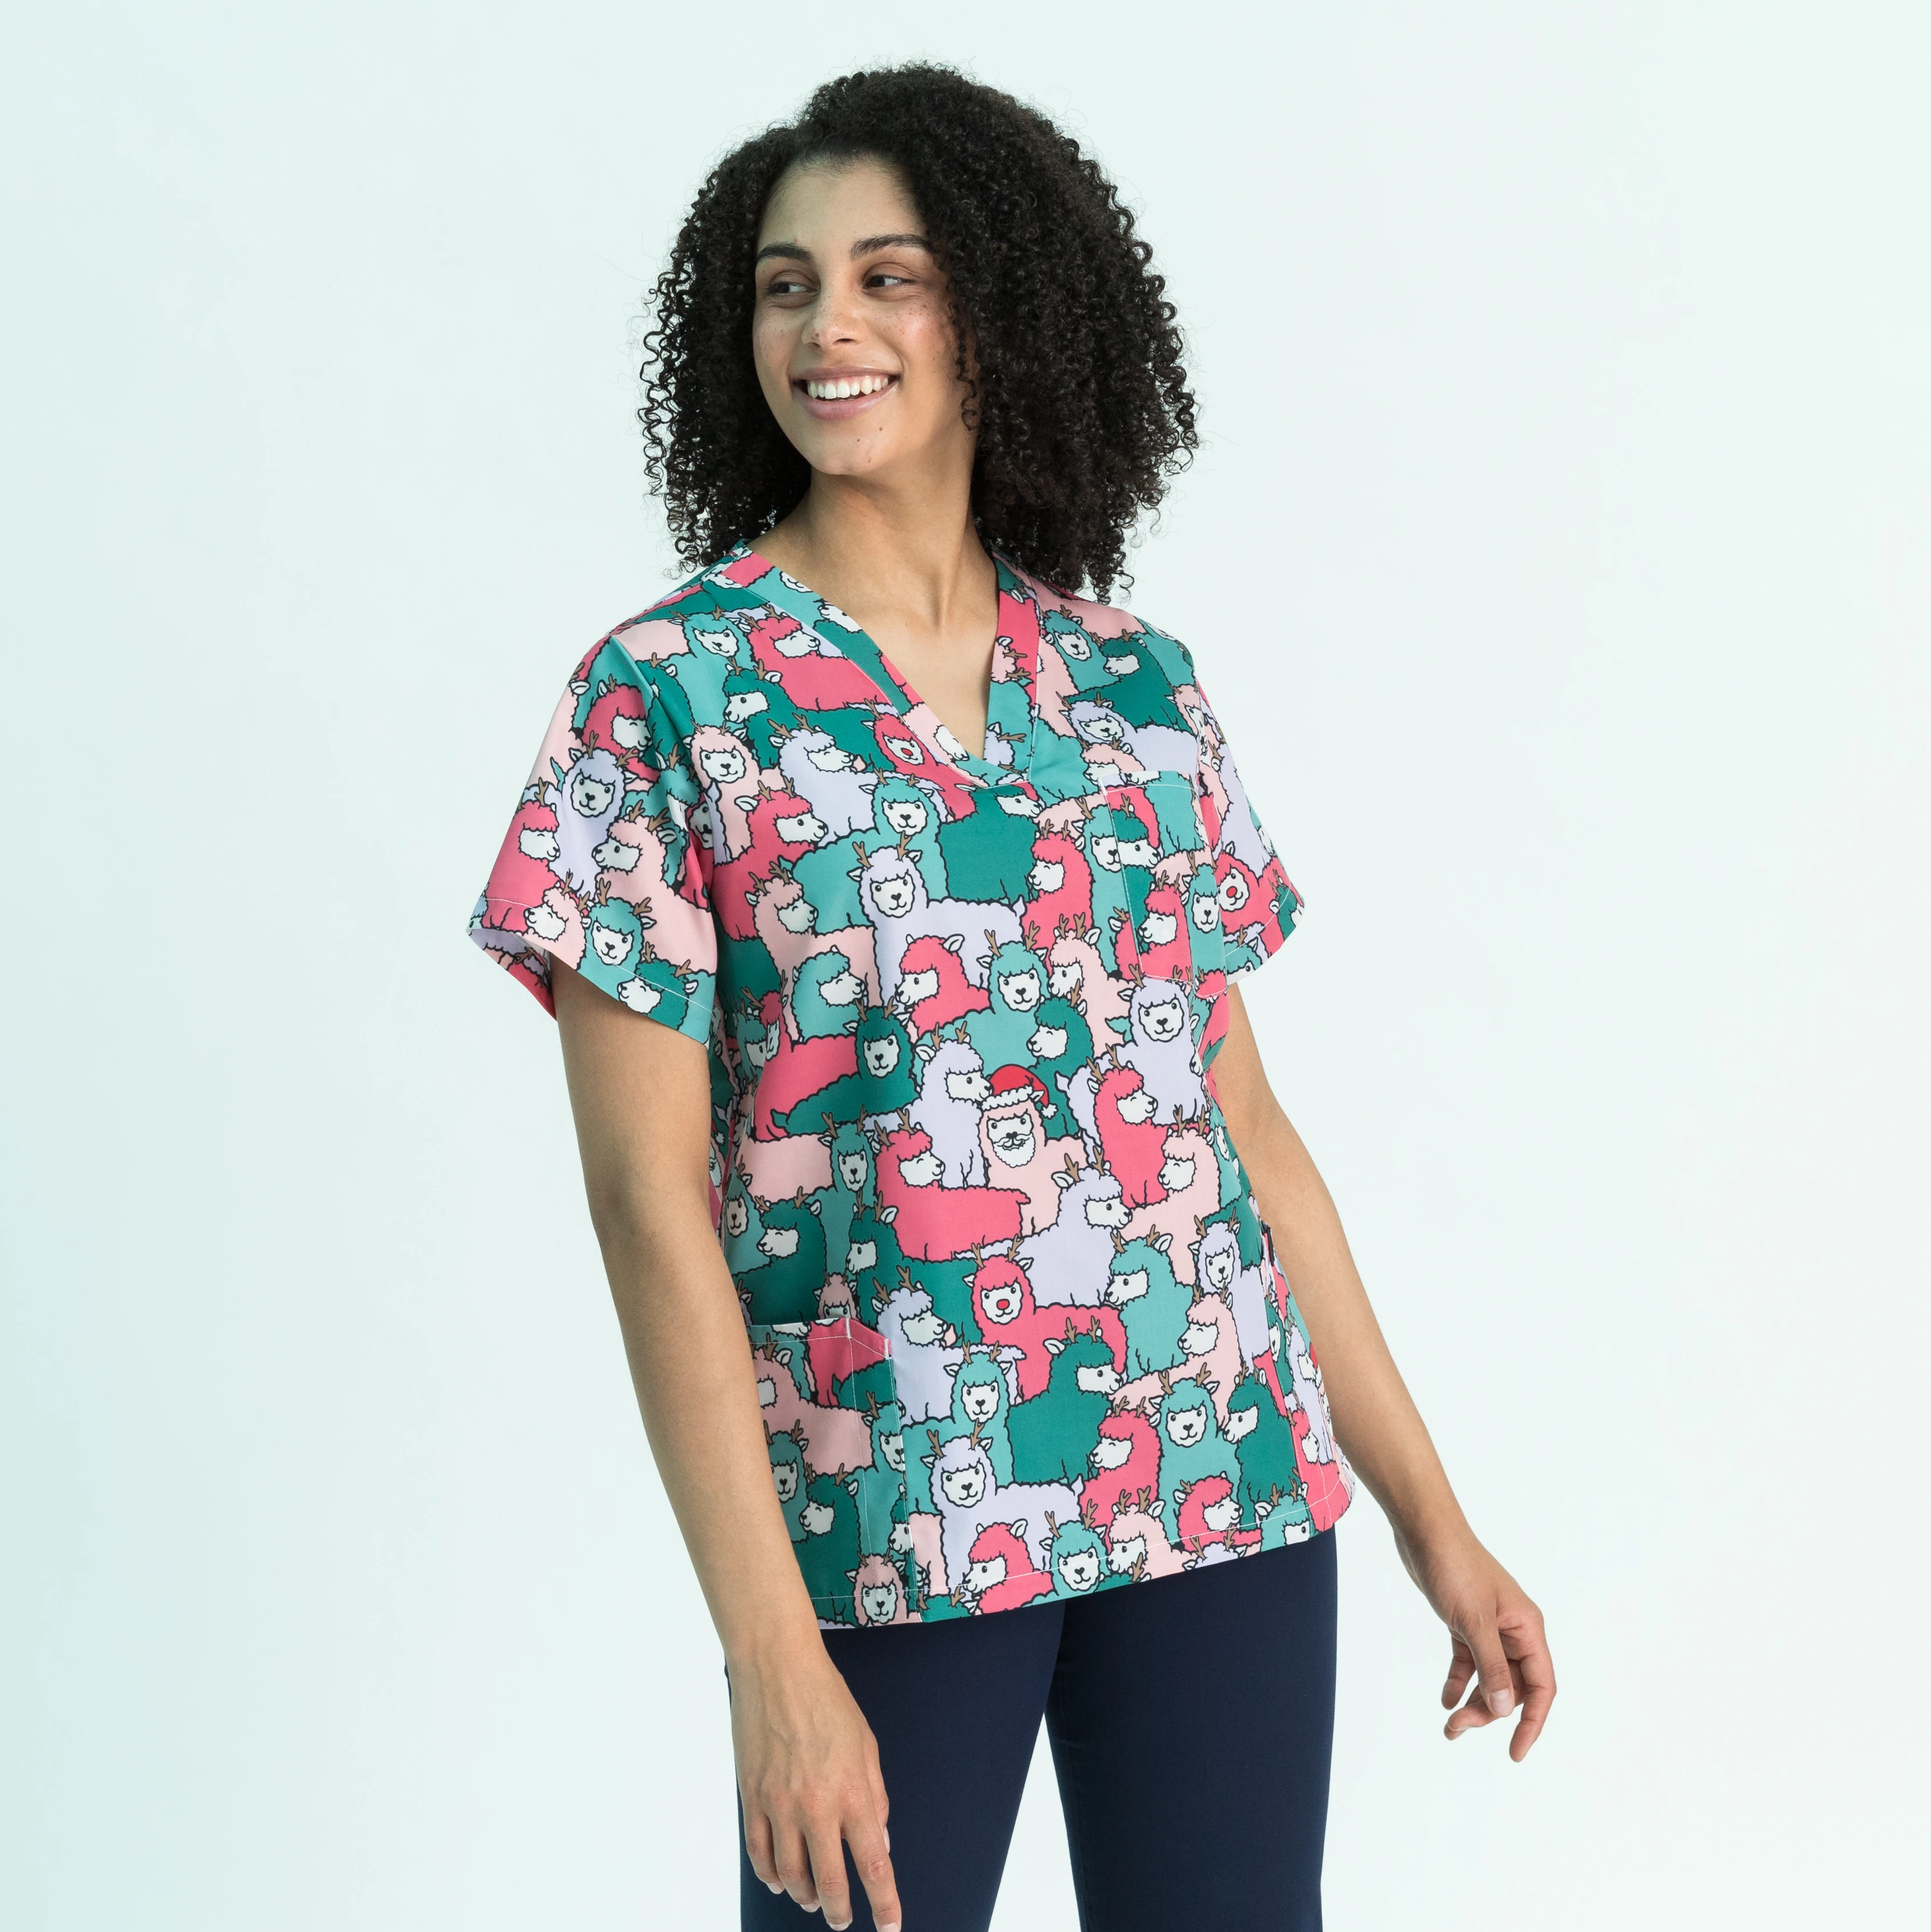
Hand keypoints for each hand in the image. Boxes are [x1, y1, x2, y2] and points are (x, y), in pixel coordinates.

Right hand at [730, 1634, 900, 1931]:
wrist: (777, 1668)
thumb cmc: (826, 1699)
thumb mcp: (867, 1745)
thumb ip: (875, 1797)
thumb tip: (880, 1840)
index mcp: (853, 1793)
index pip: (874, 1865)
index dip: (885, 1903)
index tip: (889, 1926)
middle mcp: (816, 1807)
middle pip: (830, 1884)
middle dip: (838, 1912)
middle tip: (843, 1920)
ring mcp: (779, 1805)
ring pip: (790, 1876)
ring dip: (804, 1896)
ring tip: (812, 1900)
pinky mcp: (752, 1798)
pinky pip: (759, 1853)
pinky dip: (770, 1875)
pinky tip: (779, 1880)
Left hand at [1395, 1524, 1555, 1761]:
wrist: (1425, 1531)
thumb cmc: (1454, 1567)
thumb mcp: (1473, 1620)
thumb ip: (1491, 1665)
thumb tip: (1505, 1710)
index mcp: (1527, 1628)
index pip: (1541, 1686)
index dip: (1532, 1722)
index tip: (1516, 1751)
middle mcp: (1513, 1630)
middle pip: (1512, 1686)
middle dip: (1490, 1713)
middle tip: (1457, 1729)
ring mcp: (1490, 1626)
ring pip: (1490, 1676)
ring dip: (1473, 1702)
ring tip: (1449, 1725)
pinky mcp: (1465, 1621)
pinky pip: (1469, 1661)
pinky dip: (1460, 1681)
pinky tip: (1446, 1700)